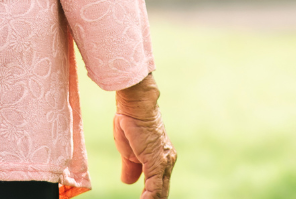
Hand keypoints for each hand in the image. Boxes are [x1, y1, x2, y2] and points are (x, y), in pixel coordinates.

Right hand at [113, 74, 174, 198]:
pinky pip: (154, 186)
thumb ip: (131, 167)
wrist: (135, 106)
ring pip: (160, 192)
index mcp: (162, 160)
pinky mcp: (156, 162)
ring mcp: (163, 163)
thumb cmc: (131, 124)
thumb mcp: (128, 152)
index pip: (159, 186)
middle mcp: (167, 162)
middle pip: (162, 192)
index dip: (152, 198)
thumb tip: (129, 182)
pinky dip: (149, 198)